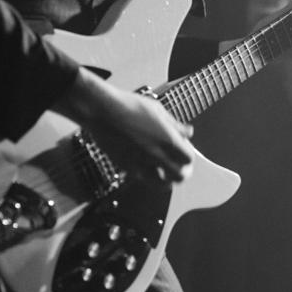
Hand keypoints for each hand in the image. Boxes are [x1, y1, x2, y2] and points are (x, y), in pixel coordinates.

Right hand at [56, 69, 194, 184]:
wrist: (102, 111)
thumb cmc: (129, 106)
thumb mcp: (157, 111)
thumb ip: (174, 125)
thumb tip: (188, 132)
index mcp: (168, 140)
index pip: (188, 159)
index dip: (187, 156)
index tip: (183, 150)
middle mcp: (157, 156)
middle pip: (179, 176)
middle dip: (181, 171)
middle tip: (177, 164)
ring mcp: (141, 164)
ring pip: (162, 184)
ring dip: (166, 178)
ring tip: (163, 169)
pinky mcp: (127, 168)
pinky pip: (144, 179)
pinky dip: (148, 175)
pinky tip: (146, 164)